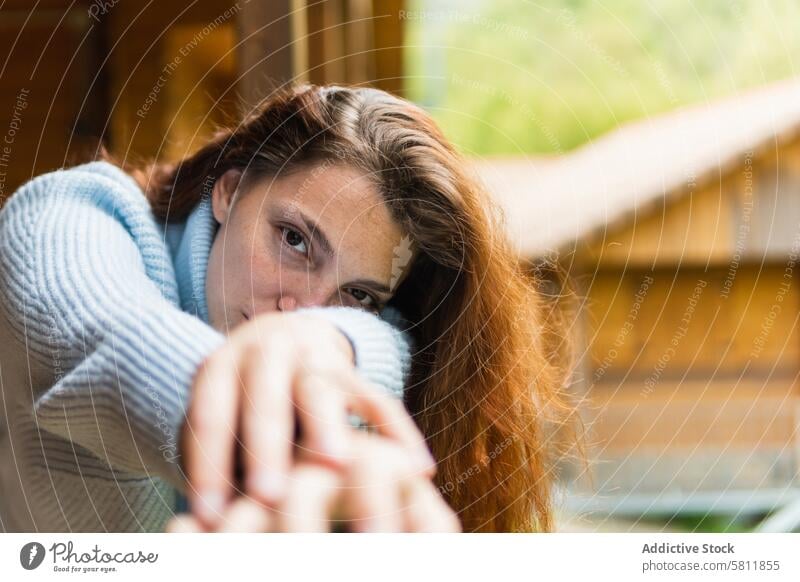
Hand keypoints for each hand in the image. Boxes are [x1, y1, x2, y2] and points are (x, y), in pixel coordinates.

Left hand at [180, 311, 434, 527]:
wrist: (281, 337)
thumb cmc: (242, 397)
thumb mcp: (221, 409)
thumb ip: (218, 452)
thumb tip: (206, 522)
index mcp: (223, 363)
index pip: (212, 413)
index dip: (209, 464)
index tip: (211, 514)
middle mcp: (269, 351)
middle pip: (266, 396)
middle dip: (267, 446)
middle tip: (268, 494)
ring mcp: (316, 356)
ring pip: (320, 389)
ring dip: (327, 427)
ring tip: (335, 465)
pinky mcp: (355, 371)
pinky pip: (380, 398)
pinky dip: (398, 431)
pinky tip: (418, 467)